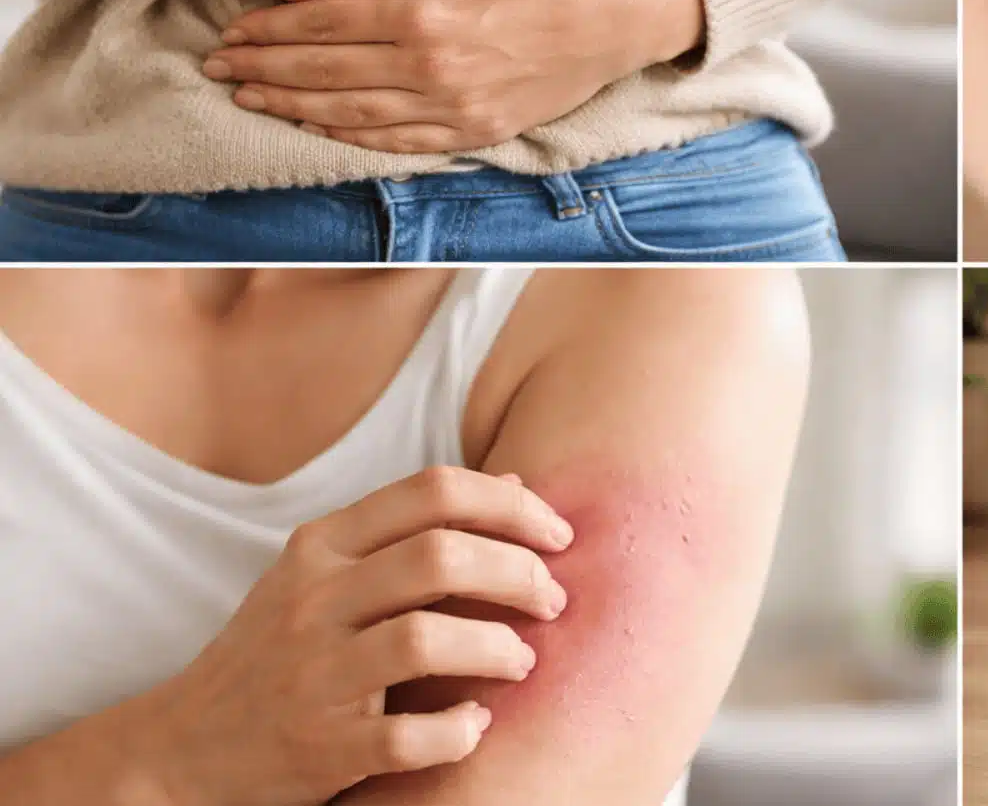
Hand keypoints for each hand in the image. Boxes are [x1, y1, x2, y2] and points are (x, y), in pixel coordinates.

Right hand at [127, 468, 572, 805]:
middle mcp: (312, 600)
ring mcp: (312, 674)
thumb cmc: (279, 651)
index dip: (513, 507)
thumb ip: (414, 529)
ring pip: (428, 640)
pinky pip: (408, 736)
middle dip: (521, 572)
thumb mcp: (329, 573)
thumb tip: (518, 487)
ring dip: (498, 649)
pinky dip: (459, 732)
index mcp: (322, 546)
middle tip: (555, 599)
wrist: (180, 749)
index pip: (433, 491)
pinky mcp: (318, 747)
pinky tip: (477, 725)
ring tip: (523, 660)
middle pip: (441, 555)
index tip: (559, 536)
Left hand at [206, 0, 705, 152]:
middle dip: (266, 70)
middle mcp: (432, 68)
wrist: (621, 12)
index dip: (270, 29)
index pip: (325, 23)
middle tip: (219, 69)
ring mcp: (456, 106)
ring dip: (295, 108)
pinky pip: (401, 142)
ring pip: (354, 114)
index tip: (232, 30)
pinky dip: (352, 137)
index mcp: (426, 12)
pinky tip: (319, 127)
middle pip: (326, 72)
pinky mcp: (479, 130)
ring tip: (253, 101)